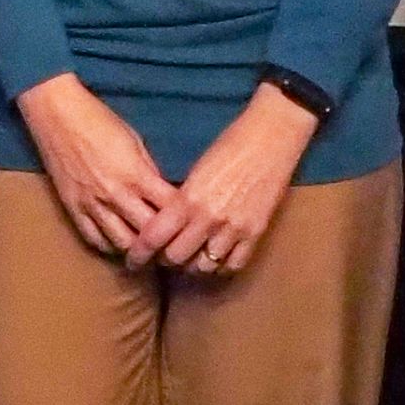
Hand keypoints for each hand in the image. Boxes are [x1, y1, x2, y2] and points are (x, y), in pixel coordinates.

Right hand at [17, 74, 177, 265]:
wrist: (57, 114)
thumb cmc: (99, 121)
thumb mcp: (135, 141)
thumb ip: (149, 172)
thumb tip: (163, 195)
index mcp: (136, 174)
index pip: (170, 209)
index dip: (184, 220)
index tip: (191, 226)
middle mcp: (116, 194)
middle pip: (148, 234)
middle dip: (164, 243)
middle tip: (174, 248)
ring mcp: (92, 204)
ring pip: (122, 244)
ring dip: (138, 251)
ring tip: (149, 253)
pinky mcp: (73, 208)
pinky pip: (94, 239)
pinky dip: (110, 247)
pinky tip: (120, 246)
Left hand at [145, 84, 317, 274]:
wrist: (271, 138)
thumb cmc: (231, 144)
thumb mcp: (196, 170)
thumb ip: (180, 199)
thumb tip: (165, 221)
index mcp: (188, 198)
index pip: (154, 237)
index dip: (139, 253)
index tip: (133, 259)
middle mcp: (209, 218)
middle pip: (176, 258)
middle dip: (164, 260)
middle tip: (162, 256)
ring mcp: (234, 229)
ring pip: (204, 267)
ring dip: (192, 266)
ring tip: (189, 258)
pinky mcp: (255, 233)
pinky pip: (233, 265)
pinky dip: (220, 267)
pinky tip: (214, 259)